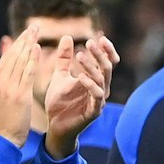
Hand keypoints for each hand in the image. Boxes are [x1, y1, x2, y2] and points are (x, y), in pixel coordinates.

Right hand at [0, 24, 41, 146]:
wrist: (1, 139)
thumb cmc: (3, 123)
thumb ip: (3, 83)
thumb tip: (7, 73)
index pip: (6, 58)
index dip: (17, 45)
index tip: (26, 34)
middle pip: (12, 55)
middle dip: (23, 39)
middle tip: (34, 26)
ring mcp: (7, 87)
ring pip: (19, 60)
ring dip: (28, 44)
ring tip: (36, 31)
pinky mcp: (18, 94)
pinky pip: (27, 72)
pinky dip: (32, 59)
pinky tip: (38, 48)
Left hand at [44, 33, 116, 157]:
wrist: (54, 126)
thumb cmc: (60, 102)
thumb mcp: (60, 76)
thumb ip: (64, 59)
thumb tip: (67, 37)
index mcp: (96, 80)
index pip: (108, 63)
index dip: (107, 51)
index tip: (100, 38)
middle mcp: (101, 89)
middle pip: (107, 68)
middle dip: (99, 55)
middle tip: (89, 43)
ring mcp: (99, 101)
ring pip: (102, 80)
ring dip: (92, 66)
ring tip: (79, 56)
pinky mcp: (93, 112)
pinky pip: (96, 97)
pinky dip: (90, 85)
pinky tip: (81, 77)